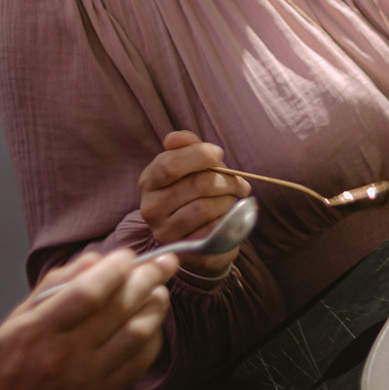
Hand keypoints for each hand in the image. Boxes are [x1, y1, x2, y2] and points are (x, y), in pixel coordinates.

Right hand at [0, 251, 171, 389]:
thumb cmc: (0, 377)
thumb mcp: (13, 324)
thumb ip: (52, 288)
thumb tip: (92, 260)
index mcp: (37, 331)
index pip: (89, 291)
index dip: (116, 268)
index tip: (127, 255)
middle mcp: (64, 356)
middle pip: (120, 308)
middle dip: (148, 278)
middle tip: (162, 263)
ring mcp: (86, 381)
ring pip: (137, 335)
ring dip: (155, 308)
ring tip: (160, 291)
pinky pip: (138, 365)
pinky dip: (152, 340)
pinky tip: (151, 326)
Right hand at [137, 130, 251, 276]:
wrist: (198, 236)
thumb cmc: (195, 192)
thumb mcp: (191, 165)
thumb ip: (187, 146)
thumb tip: (173, 139)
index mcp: (150, 180)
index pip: (170, 164)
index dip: (200, 155)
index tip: (219, 154)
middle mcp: (150, 207)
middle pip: (197, 185)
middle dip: (226, 180)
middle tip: (238, 183)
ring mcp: (165, 232)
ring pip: (206, 207)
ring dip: (228, 201)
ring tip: (233, 200)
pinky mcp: (184, 251)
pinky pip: (213, 230)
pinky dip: (227, 220)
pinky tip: (228, 217)